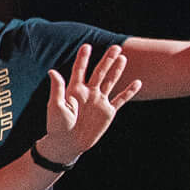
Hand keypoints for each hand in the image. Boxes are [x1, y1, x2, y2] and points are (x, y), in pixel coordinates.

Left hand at [37, 44, 141, 161]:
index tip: (87, 45)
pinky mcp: (107, 112)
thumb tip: (52, 71)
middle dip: (107, 60)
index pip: (79, 70)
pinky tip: (137, 83)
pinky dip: (129, 92)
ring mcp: (99, 101)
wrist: (68, 143)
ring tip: (123, 58)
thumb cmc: (57, 126)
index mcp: (74, 90)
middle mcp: (88, 93)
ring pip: (110, 82)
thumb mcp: (56, 106)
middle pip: (99, 73)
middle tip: (116, 47)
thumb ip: (57, 89)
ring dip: (117, 71)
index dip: (83, 58)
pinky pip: (121, 99)